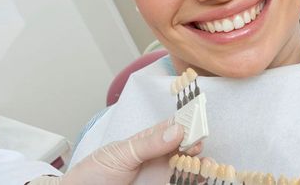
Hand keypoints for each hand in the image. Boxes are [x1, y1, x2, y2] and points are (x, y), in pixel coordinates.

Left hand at [61, 120, 200, 184]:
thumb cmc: (94, 173)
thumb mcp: (120, 154)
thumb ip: (149, 143)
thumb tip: (177, 130)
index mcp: (147, 140)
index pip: (172, 126)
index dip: (186, 122)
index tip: (197, 121)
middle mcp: (158, 156)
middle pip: (185, 146)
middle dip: (195, 142)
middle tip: (196, 145)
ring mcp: (161, 174)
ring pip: (187, 166)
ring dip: (200, 162)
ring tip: (205, 163)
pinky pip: (182, 182)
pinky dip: (195, 178)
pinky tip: (201, 176)